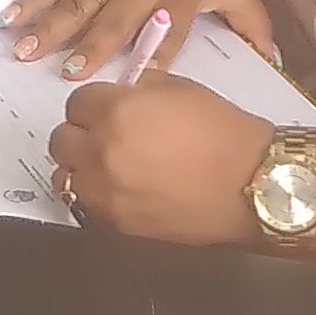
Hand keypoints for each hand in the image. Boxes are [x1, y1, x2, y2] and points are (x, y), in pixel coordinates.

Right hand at [0, 0, 278, 76]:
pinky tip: (12, 16)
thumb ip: (251, 23)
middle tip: (70, 76)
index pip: (169, 31)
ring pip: (79, 1)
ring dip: (51, 26)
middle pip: (117, 19)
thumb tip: (275, 62)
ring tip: (23, 51)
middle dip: (93, 46)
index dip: (154, 56)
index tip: (136, 86)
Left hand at [51, 76, 274, 244]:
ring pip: (64, 176)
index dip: (93, 105)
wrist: (253, 186)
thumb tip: (120, 94)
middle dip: (80, 134)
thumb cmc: (227, 139)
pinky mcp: (116, 224)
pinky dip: (94, 197)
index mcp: (118, 112)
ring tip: (105, 166)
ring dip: (79, 168)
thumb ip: (140, 90)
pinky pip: (84, 206)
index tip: (103, 109)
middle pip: (62, 140)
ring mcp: (106, 192)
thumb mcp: (183, 90)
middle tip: (101, 135)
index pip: (76, 102)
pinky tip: (118, 190)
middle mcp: (103, 152)